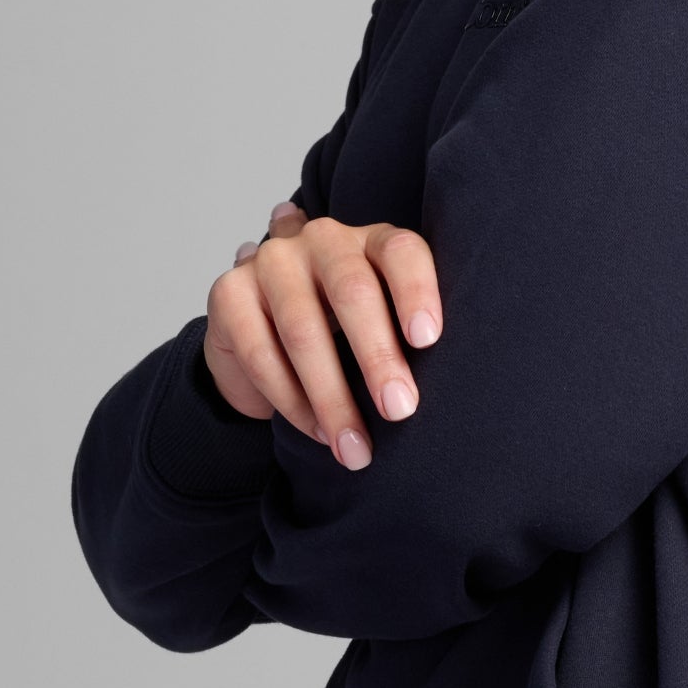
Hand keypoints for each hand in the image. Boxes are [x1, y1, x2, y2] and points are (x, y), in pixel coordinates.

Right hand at [203, 201, 442, 469]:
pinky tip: (316, 432)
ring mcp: (271, 262)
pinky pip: (261, 352)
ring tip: (356, 447)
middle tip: (400, 410)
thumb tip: (459, 390)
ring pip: (303, 330)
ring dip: (332, 397)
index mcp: (373, 242)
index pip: (401, 252)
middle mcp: (323, 240)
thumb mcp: (386, 327)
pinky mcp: (229, 293)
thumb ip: (411, 340)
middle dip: (378, 357)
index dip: (416, 291)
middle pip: (352, 291)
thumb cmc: (346, 334)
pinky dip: (291, 401)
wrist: (267, 334)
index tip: (429, 340)